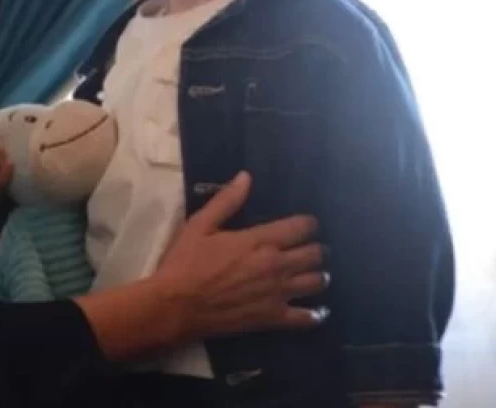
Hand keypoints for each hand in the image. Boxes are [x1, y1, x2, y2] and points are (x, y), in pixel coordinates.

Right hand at [155, 171, 328, 342]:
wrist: (176, 306)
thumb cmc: (185, 263)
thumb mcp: (199, 226)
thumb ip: (226, 202)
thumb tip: (246, 177)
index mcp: (259, 241)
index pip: (300, 227)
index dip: (308, 224)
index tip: (306, 224)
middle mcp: (276, 266)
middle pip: (314, 254)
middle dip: (316, 249)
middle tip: (311, 249)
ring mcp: (278, 294)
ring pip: (316, 282)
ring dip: (319, 276)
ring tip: (314, 274)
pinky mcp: (274, 318)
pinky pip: (307, 318)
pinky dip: (316, 314)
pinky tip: (317, 311)